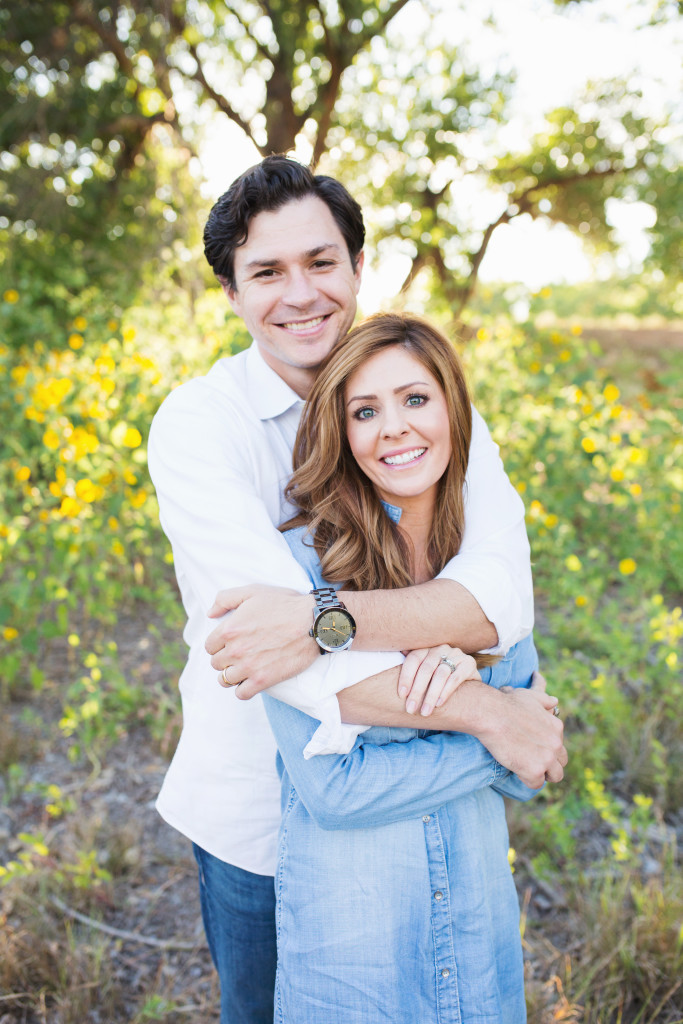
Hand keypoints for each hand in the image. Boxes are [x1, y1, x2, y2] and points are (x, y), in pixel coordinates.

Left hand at [205, 585, 316, 697]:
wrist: (314, 622)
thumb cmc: (285, 604)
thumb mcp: (253, 591)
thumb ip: (225, 599)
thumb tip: (210, 613)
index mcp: (230, 629)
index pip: (209, 646)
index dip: (219, 644)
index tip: (229, 643)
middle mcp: (235, 650)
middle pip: (216, 664)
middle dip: (225, 659)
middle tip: (239, 654)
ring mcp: (249, 667)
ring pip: (225, 680)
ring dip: (232, 675)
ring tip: (243, 669)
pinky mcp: (263, 680)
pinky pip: (242, 694)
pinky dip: (243, 689)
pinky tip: (251, 681)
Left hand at [398, 645, 479, 716]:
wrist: (469, 688)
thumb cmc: (439, 681)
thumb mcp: (425, 673)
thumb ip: (411, 668)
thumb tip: (397, 657)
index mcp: (427, 648)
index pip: (414, 659)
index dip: (406, 676)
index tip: (401, 695)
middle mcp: (441, 648)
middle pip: (426, 669)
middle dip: (417, 691)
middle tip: (410, 709)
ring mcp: (456, 654)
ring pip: (440, 674)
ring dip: (431, 695)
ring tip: (425, 711)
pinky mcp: (469, 664)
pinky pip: (456, 678)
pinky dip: (446, 691)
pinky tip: (439, 704)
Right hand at [475, 671, 566, 788]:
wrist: (491, 714)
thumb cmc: (507, 703)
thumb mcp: (531, 696)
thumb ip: (545, 700)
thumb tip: (555, 700)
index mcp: (557, 727)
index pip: (559, 745)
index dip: (546, 747)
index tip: (532, 747)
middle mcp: (556, 743)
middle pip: (561, 762)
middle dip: (549, 763)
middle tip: (530, 760)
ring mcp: (547, 758)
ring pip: (555, 776)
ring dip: (542, 774)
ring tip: (526, 768)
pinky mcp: (535, 771)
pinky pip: (536, 783)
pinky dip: (526, 779)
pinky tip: (516, 769)